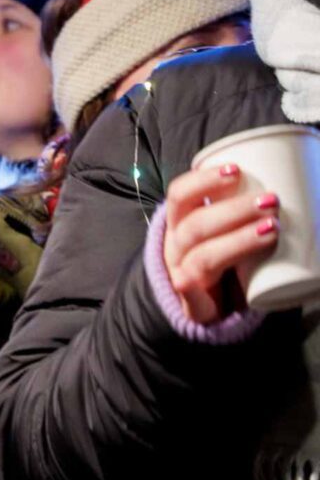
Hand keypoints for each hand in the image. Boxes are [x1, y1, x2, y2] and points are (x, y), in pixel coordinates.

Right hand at [162, 163, 278, 323]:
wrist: (207, 309)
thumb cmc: (223, 262)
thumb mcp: (225, 233)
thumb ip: (246, 213)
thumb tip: (302, 186)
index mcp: (180, 224)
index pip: (179, 195)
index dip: (203, 180)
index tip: (236, 170)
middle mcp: (176, 246)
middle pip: (195, 223)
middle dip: (234, 209)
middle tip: (271, 200)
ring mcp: (181, 273)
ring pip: (202, 255)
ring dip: (237, 240)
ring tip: (271, 229)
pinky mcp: (190, 303)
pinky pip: (192, 290)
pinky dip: (200, 283)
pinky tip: (223, 275)